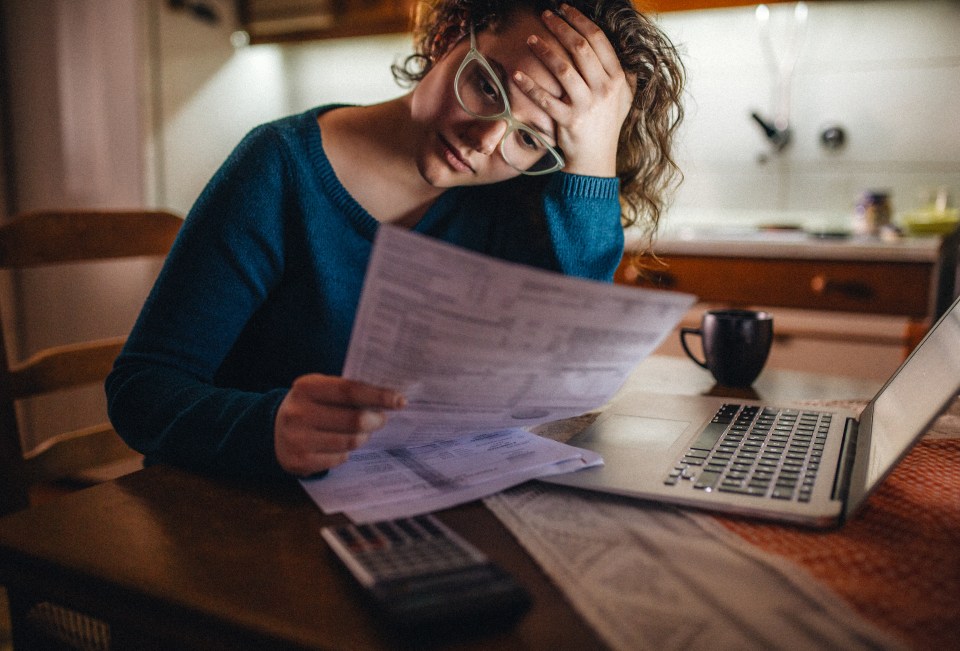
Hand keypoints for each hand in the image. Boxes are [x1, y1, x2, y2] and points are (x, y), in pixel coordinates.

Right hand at [274, 374, 404, 475]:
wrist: (272, 430)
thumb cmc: (309, 406)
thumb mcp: (320, 390)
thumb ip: (347, 391)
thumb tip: (388, 399)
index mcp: (306, 387)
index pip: (350, 391)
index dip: (378, 396)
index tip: (400, 400)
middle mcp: (298, 412)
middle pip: (354, 420)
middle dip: (375, 420)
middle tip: (381, 419)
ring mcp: (297, 439)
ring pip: (349, 442)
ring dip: (362, 437)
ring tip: (361, 432)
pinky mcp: (299, 461)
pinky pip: (339, 458)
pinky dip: (346, 452)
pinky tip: (340, 445)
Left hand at [514, 4, 634, 176]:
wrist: (596, 160)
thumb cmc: (607, 126)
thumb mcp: (624, 99)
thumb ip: (625, 75)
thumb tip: (624, 52)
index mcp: (618, 78)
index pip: (598, 40)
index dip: (580, 20)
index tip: (565, 9)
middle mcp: (604, 89)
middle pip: (580, 48)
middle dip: (561, 27)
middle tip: (545, 15)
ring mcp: (587, 106)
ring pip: (563, 69)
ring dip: (544, 50)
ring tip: (530, 39)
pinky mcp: (569, 121)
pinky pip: (546, 99)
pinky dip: (530, 86)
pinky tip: (517, 74)